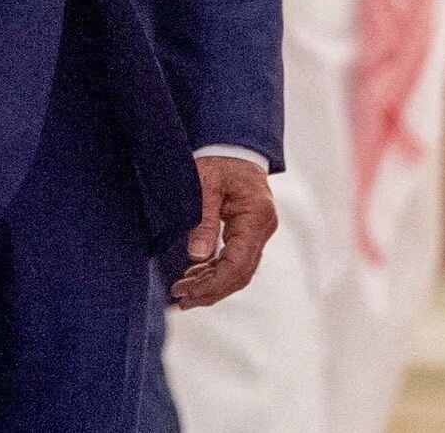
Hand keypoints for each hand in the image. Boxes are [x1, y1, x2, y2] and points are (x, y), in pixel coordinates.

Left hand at [171, 155, 277, 309]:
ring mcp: (260, 231)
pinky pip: (236, 259)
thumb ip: (203, 219)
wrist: (235, 145)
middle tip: (181, 299)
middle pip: (241, 273)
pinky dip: (216, 271)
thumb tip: (198, 256)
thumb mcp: (205, 184)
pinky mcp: (251, 232)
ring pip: (240, 271)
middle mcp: (263, 227)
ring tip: (182, 291)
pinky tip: (195, 276)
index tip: (187, 293)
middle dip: (211, 291)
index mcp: (256, 215)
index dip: (214, 284)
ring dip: (212, 284)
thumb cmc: (219, 160)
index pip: (239, 264)